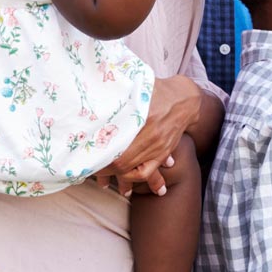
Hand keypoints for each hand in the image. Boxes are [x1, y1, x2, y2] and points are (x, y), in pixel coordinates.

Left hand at [96, 76, 201, 194]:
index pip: (118, 148)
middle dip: (104, 170)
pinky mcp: (164, 151)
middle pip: (123, 163)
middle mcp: (152, 137)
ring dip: (118, 178)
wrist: (185, 99)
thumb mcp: (136, 87)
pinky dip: (138, 179)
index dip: (100, 157)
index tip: (87, 158)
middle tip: (90, 170)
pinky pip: (151, 171)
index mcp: (144, 119)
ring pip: (135, 170)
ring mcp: (160, 147)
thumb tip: (92, 100)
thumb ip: (117, 95)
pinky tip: (128, 184)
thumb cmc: (157, 90)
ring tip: (105, 184)